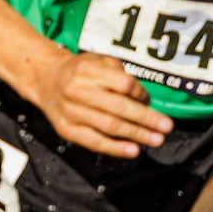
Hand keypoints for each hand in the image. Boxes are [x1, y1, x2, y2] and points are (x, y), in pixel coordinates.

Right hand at [24, 50, 173, 157]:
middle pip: (119, 107)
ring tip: (156, 140)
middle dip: (146, 119)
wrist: (45, 78)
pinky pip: (94, 142)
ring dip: (136, 134)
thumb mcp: (98, 60)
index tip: (150, 101)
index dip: (140, 93)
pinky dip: (116, 148)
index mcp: (88, 69)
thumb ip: (120, 75)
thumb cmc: (80, 70)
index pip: (123, 84)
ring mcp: (71, 111)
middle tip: (167, 127)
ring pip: (109, 126)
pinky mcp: (66, 129)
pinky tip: (133, 150)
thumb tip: (143, 101)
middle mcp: (78, 90)